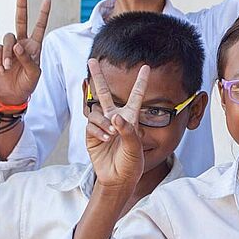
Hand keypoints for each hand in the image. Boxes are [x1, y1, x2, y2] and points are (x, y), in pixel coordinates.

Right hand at [0, 0, 50, 105]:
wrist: (12, 95)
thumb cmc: (28, 84)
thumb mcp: (34, 74)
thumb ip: (28, 60)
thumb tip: (18, 46)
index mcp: (35, 47)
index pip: (39, 27)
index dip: (43, 14)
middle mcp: (22, 44)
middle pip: (20, 22)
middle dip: (22, 7)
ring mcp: (10, 48)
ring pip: (7, 38)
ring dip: (8, 52)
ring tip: (9, 67)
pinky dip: (1, 58)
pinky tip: (3, 69)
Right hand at [85, 59, 148, 193]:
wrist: (117, 179)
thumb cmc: (131, 163)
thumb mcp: (135, 148)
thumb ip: (127, 132)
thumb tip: (114, 118)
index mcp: (131, 118)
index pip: (136, 96)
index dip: (141, 82)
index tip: (146, 66)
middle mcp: (115, 118)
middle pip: (104, 93)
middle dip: (98, 76)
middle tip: (91, 60)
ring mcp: (102, 125)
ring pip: (97, 111)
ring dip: (103, 122)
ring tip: (111, 136)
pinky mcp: (91, 134)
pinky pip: (91, 124)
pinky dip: (98, 131)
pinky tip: (105, 140)